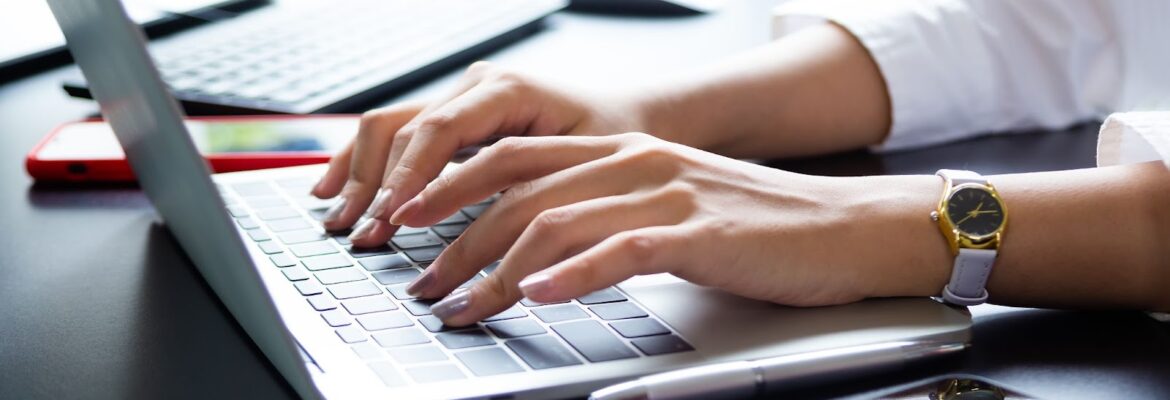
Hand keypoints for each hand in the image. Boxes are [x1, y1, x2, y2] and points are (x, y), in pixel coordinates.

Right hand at [309, 62, 647, 244]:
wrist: (630, 120)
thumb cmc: (614, 145)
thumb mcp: (582, 169)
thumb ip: (533, 193)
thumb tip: (488, 238)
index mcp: (509, 90)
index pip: (441, 130)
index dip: (411, 177)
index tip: (392, 219)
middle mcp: (476, 86)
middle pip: (404, 127)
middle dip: (377, 185)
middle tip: (361, 235)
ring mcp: (459, 98)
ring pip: (388, 127)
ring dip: (358, 175)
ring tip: (338, 220)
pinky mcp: (451, 117)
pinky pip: (393, 133)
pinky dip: (360, 163)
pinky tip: (333, 190)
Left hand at [394, 132, 948, 325]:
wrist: (843, 227)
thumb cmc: (755, 226)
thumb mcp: (667, 206)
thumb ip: (604, 217)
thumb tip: (538, 257)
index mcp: (620, 151)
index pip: (511, 163)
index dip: (451, 194)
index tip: (410, 232)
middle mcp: (634, 161)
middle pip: (518, 192)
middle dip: (456, 240)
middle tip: (422, 284)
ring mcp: (666, 192)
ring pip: (557, 224)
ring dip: (497, 271)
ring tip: (462, 308)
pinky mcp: (698, 230)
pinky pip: (622, 249)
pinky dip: (574, 275)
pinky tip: (540, 298)